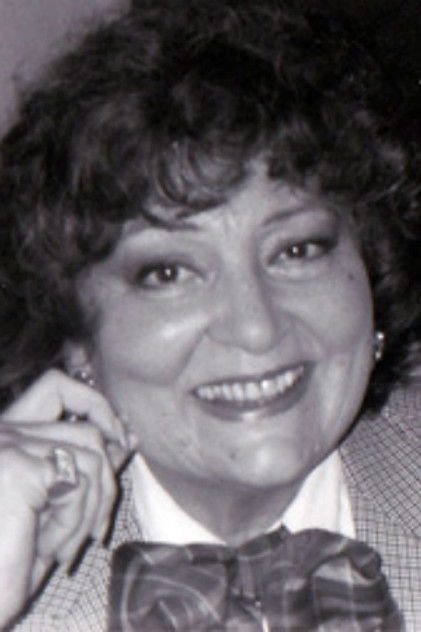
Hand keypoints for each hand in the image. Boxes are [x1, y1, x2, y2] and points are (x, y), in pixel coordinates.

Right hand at [0, 369, 132, 627]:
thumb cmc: (10, 561)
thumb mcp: (55, 508)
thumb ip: (84, 469)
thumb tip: (126, 439)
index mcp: (7, 435)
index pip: (56, 387)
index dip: (95, 405)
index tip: (119, 438)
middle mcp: (3, 431)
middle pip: (86, 427)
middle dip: (109, 475)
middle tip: (102, 519)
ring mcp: (7, 444)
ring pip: (91, 454)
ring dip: (92, 508)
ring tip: (69, 547)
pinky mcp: (17, 468)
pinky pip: (79, 482)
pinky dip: (77, 519)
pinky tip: (53, 549)